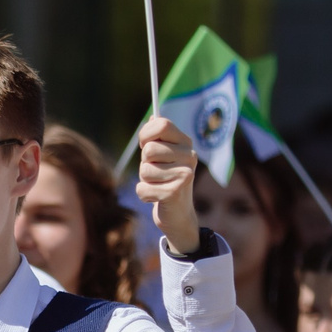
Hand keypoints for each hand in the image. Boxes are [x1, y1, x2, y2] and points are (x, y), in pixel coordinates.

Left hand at [134, 114, 201, 257]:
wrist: (179, 214)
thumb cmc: (166, 180)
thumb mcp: (163, 157)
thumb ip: (158, 138)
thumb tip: (154, 117)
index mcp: (185, 143)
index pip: (161, 124)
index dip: (146, 134)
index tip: (144, 144)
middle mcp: (189, 156)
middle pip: (149, 150)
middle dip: (144, 163)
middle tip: (156, 172)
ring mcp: (185, 175)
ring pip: (144, 170)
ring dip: (145, 180)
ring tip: (158, 185)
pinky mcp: (174, 193)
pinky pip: (142, 189)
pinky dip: (144, 195)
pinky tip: (157, 198)